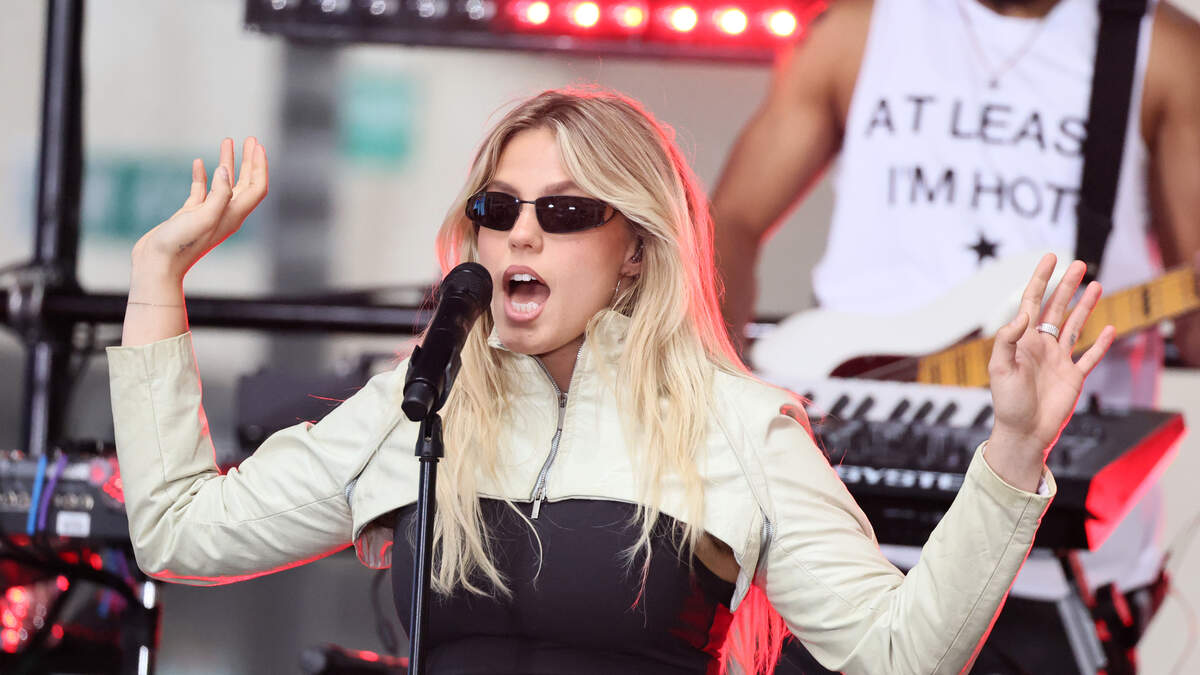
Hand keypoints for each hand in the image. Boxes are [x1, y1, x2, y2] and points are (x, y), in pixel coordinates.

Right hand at [131, 137, 268, 280]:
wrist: (157, 264)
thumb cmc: (180, 244)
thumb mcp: (203, 217)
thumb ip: (219, 194)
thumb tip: (225, 170)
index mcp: (234, 215)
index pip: (257, 187)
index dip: (260, 166)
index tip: (257, 145)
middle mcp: (225, 214)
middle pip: (246, 183)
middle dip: (250, 161)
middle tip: (250, 139)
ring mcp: (208, 214)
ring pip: (224, 184)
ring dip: (228, 163)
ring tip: (227, 141)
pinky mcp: (190, 214)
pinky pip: (201, 191)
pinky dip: (203, 175)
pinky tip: (198, 163)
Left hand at [985, 253, 1114, 488]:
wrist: (1023, 433)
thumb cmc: (1007, 404)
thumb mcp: (999, 369)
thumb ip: (1007, 340)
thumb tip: (1022, 316)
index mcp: (1022, 340)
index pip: (1031, 302)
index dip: (1040, 280)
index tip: (1050, 258)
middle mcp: (1041, 346)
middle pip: (1056, 308)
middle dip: (1067, 286)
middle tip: (1079, 263)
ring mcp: (1059, 360)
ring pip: (1074, 326)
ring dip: (1085, 306)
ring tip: (1096, 285)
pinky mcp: (1074, 377)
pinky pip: (1090, 356)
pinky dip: (1100, 343)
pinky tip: (1109, 327)